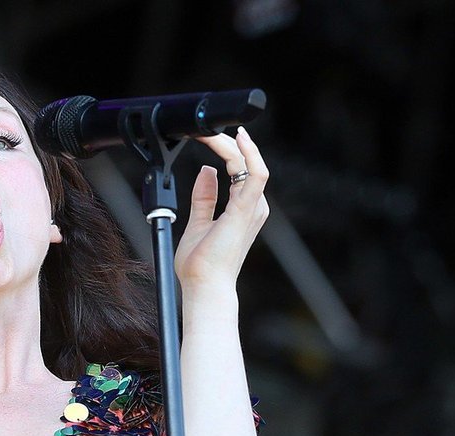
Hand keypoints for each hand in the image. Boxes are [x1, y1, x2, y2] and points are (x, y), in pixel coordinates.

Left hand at [173, 126, 269, 294]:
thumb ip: (204, 198)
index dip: (225, 150)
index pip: (239, 169)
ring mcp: (253, 208)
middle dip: (226, 142)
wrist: (204, 286)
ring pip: (250, 164)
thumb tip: (207, 171)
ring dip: (232, 144)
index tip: (207, 136)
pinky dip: (249, 154)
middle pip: (245, 163)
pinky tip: (239, 139)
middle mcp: (253, 207)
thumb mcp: (198, 223)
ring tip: (212, 131)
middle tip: (204, 130)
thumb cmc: (201, 265)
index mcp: (243, 209)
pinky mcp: (247, 210)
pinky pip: (256, 174)